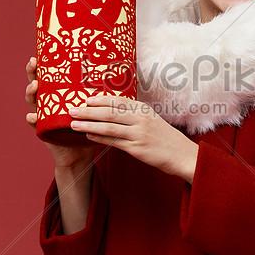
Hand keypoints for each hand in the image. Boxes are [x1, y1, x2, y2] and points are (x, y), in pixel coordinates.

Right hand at [25, 57, 93, 172]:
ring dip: (31, 92)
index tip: (40, 54)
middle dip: (32, 73)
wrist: (81, 152)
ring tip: (35, 86)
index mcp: (58, 94)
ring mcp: (43, 116)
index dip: (42, 65)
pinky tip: (32, 116)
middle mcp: (47, 103)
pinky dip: (32, 119)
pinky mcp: (43, 130)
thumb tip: (115, 72)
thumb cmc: (88, 126)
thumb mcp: (91, 106)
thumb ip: (96, 92)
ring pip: (32, 101)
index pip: (48, 77)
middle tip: (33, 63)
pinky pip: (34, 123)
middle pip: (36, 84)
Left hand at [67, 95, 198, 182]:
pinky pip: (114, 141)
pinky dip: (99, 137)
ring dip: (88, 124)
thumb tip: (113, 112)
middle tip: (71, 109)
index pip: (118, 101)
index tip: (85, 99)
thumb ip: (134, 115)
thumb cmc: (165, 139)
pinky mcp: (137, 148)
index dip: (100, 99)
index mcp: (143, 109)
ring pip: (108, 126)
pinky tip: (88, 135)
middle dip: (88, 110)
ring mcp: (139, 133)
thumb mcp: (152, 121)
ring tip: (73, 124)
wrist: (183, 155)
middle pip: (109, 112)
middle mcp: (140, 118)